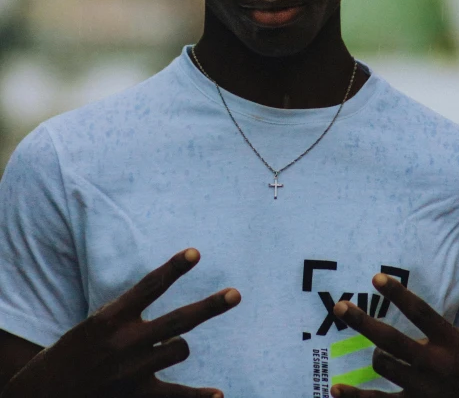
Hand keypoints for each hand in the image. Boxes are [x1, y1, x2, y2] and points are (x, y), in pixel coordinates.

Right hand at [1, 248, 239, 397]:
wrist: (44, 395)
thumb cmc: (72, 354)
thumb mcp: (94, 324)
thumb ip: (127, 314)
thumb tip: (166, 307)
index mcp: (111, 317)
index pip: (150, 286)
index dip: (174, 268)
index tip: (196, 253)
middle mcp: (124, 341)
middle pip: (179, 320)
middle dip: (210, 307)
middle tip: (236, 295)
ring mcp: (132, 371)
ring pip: (178, 349)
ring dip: (179, 346)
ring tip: (168, 347)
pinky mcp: (135, 397)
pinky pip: (175, 395)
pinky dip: (198, 397)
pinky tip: (219, 394)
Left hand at [331, 273, 458, 397]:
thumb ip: (433, 330)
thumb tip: (399, 311)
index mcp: (450, 342)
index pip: (420, 312)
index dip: (397, 293)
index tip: (375, 278)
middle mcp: (434, 365)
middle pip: (391, 339)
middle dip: (362, 322)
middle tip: (340, 307)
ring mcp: (422, 390)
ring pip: (383, 364)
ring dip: (377, 355)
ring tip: (381, 353)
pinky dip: (355, 396)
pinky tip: (335, 388)